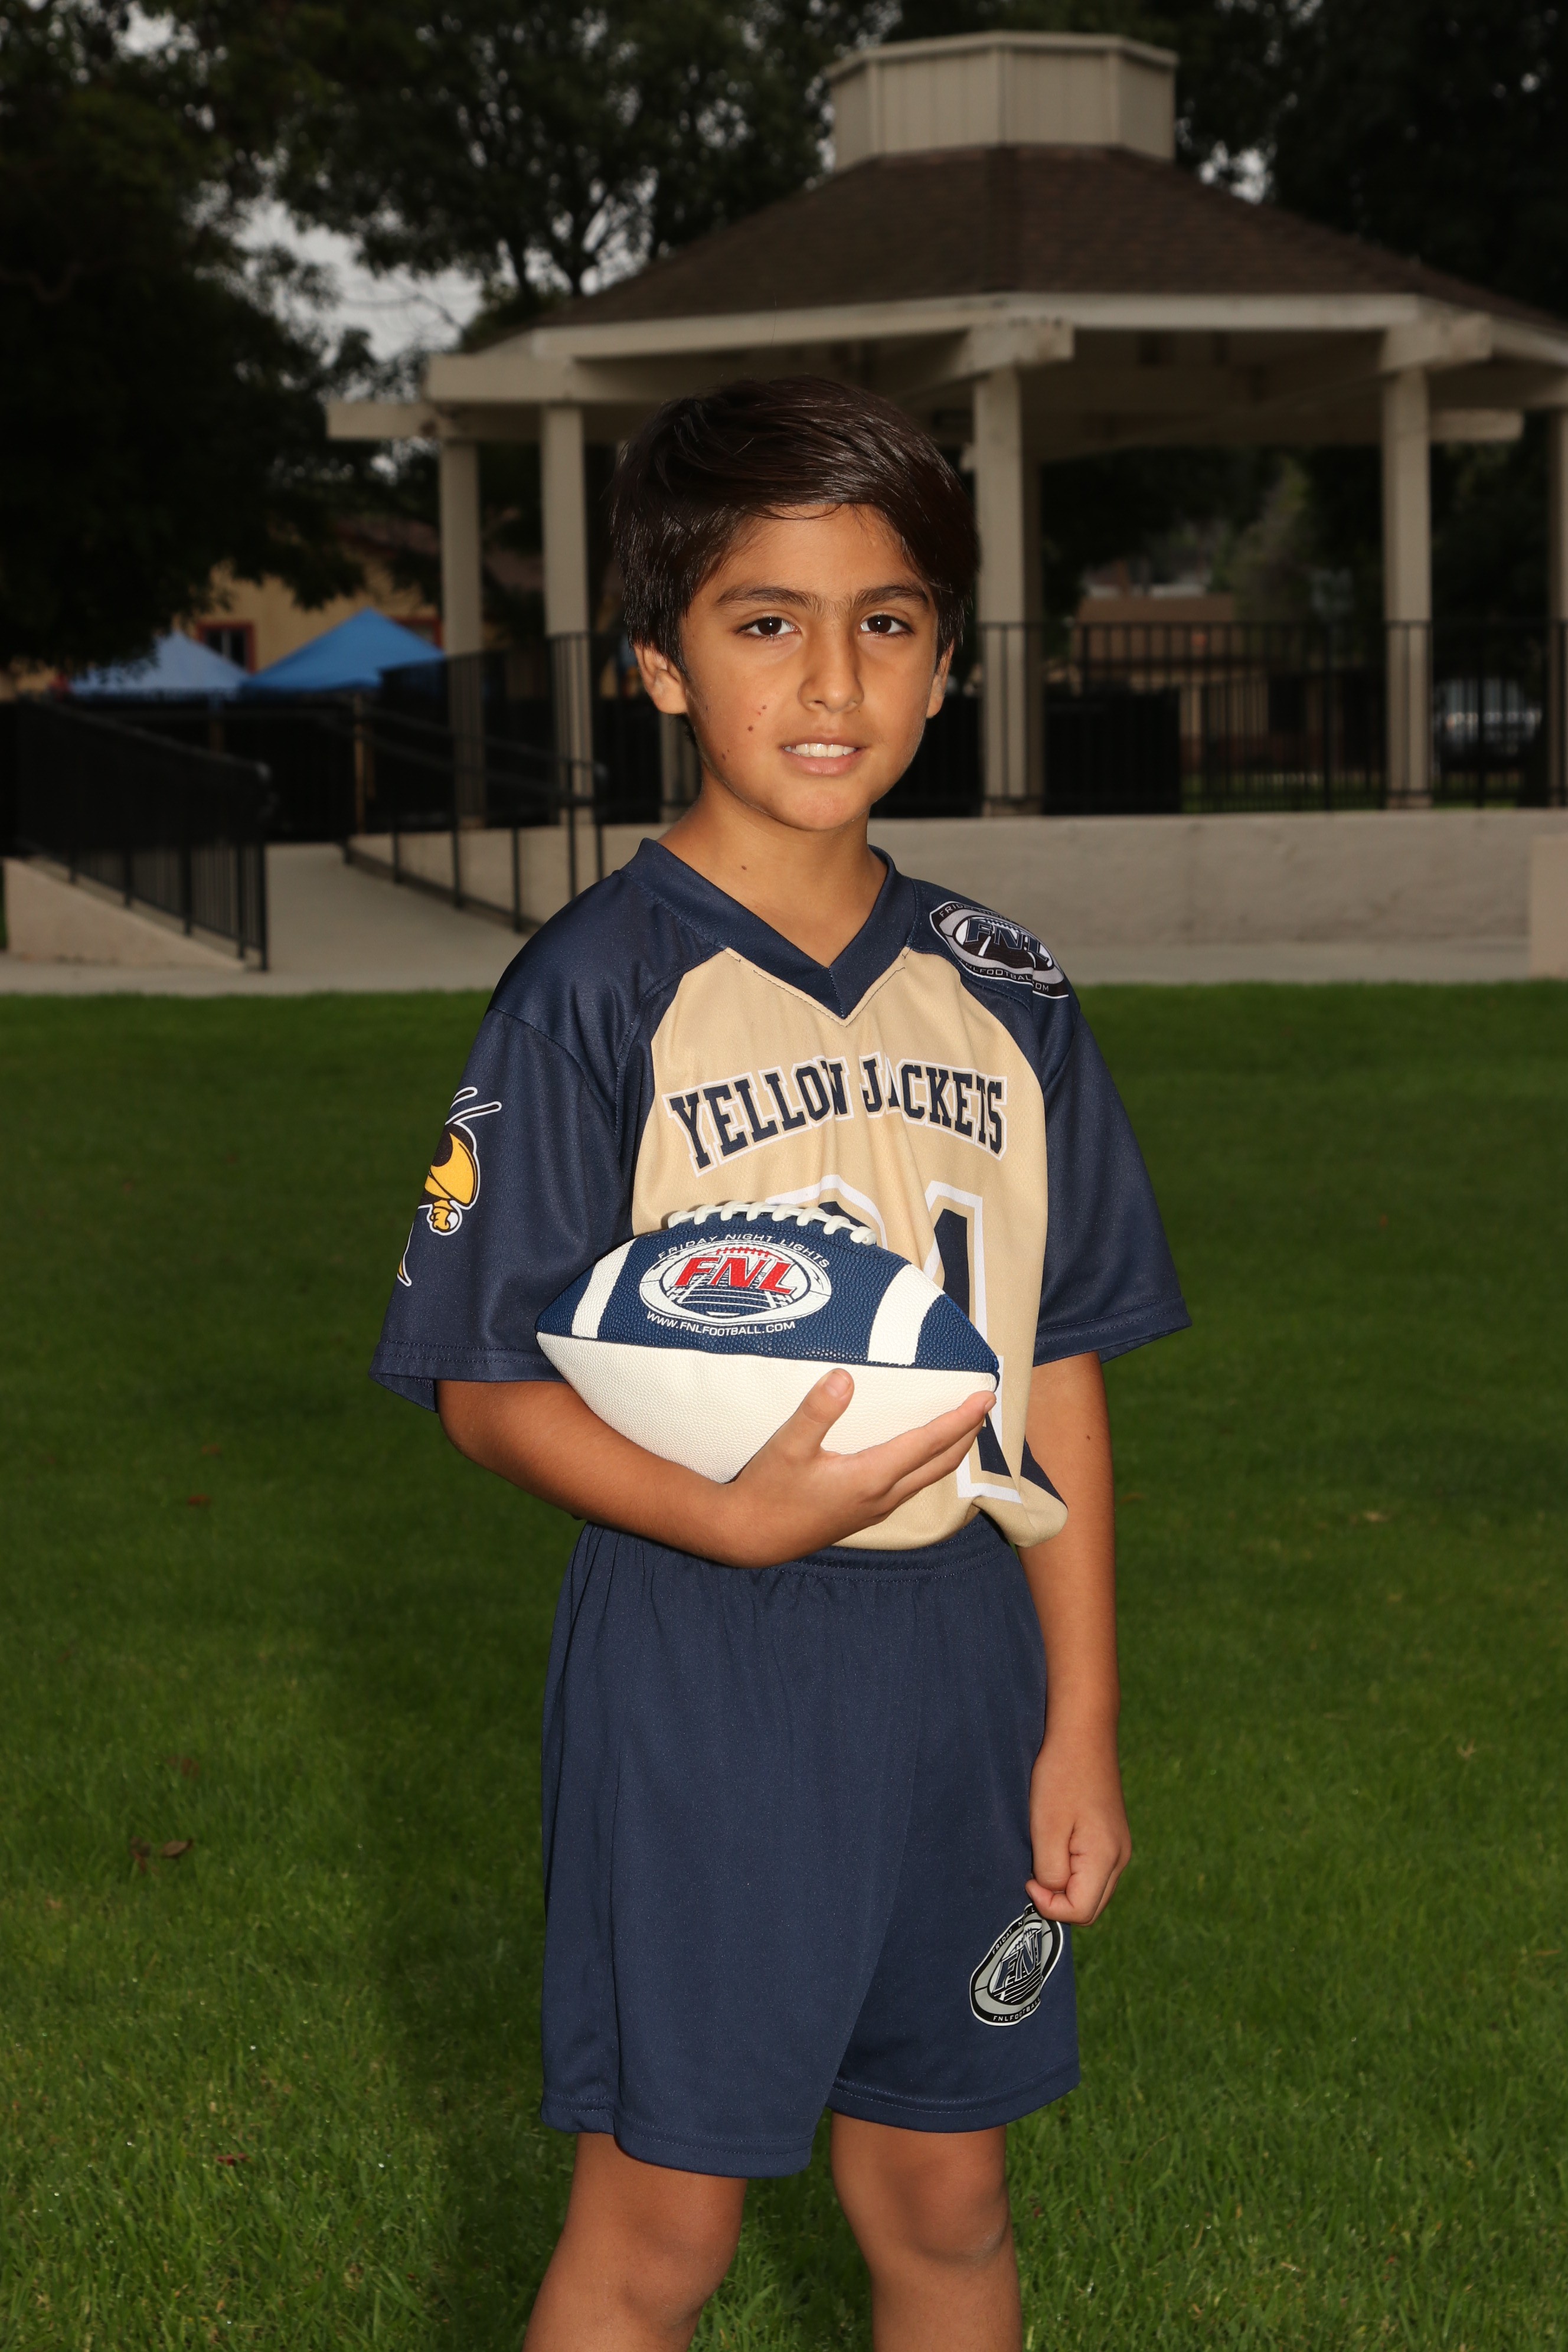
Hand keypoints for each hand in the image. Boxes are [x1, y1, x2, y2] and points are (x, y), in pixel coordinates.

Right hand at [709, 1370, 991, 1568]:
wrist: (751, 1537)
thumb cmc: (767, 1490)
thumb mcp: (787, 1446)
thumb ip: (817, 1411)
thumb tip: (844, 1376)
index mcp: (871, 1477)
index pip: (928, 1443)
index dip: (960, 1419)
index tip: (985, 1396)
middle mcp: (882, 1496)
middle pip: (940, 1463)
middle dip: (967, 1434)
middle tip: (984, 1405)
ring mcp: (876, 1508)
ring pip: (927, 1477)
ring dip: (950, 1450)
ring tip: (963, 1426)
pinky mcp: (864, 1513)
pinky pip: (910, 1484)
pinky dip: (928, 1463)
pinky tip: (920, 1453)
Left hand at [1025, 1724, 1130, 1925]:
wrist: (1082, 1733)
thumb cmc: (1061, 1776)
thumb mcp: (1046, 1828)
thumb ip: (1051, 1871)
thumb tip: (1053, 1893)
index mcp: (1107, 1858)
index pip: (1080, 1912)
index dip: (1049, 1904)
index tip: (1029, 1878)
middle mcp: (1121, 1858)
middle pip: (1090, 1907)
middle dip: (1058, 1900)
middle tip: (1033, 1871)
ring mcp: (1119, 1847)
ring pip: (1092, 1890)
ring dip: (1065, 1885)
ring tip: (1044, 1853)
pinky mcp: (1111, 1836)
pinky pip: (1094, 1871)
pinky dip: (1074, 1871)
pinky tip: (1056, 1846)